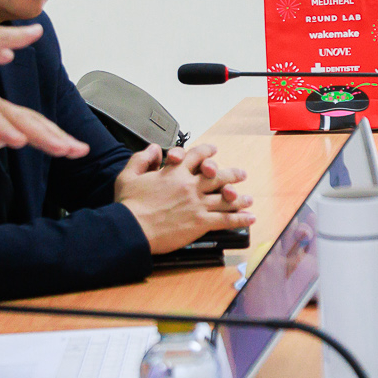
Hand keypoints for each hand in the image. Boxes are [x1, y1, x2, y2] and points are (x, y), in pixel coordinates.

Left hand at [0, 90, 89, 171]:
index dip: (2, 128)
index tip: (20, 142)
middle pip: (18, 117)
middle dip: (41, 132)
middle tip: (61, 148)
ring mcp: (4, 111)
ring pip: (33, 121)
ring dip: (56, 135)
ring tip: (77, 150)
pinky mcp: (14, 121)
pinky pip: (37, 128)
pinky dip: (56, 138)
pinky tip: (75, 148)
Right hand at [114, 142, 254, 253]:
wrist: (132, 228)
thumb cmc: (129, 205)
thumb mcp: (128, 175)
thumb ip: (142, 159)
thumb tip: (152, 149)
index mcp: (174, 173)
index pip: (196, 156)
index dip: (207, 152)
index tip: (213, 151)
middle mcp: (190, 185)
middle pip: (218, 175)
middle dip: (232, 174)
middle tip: (241, 174)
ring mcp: (198, 204)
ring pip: (225, 197)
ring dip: (239, 198)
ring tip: (249, 199)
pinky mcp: (200, 222)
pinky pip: (226, 219)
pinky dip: (240, 218)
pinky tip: (249, 217)